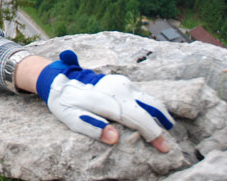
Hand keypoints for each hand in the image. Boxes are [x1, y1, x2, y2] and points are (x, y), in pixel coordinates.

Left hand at [36, 50, 174, 151]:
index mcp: (107, 99)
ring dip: (160, 114)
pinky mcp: (121, 81)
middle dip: (160, 127)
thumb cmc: (66, 102)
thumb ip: (92, 128)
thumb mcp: (72, 118)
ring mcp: (121, 83)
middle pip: (149, 108)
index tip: (163, 148)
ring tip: (167, 128)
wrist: (59, 78)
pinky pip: (142, 94)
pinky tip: (155, 116)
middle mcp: (118, 89)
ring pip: (149, 99)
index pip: (138, 119)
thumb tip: (114, 139)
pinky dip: (152, 106)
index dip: (153, 134)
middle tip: (166, 145)